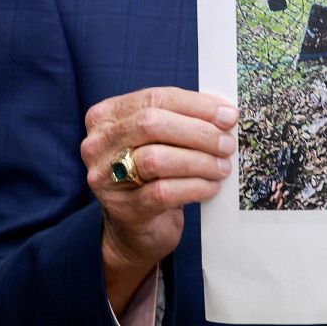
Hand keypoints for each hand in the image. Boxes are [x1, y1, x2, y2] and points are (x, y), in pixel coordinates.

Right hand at [81, 87, 237, 314]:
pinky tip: (212, 186)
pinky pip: (163, 192)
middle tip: (227, 144)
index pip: (155, 98)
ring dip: (200, 161)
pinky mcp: (123, 208)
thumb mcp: (162, 140)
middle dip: (199, 132)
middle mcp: (98, 143)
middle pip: (152, 124)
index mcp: (107, 116)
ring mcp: (106, 177)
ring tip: (223, 167)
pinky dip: (195, 187)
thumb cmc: (155, 174)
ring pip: (156, 159)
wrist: (137, 227)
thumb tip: (225, 114)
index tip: (228, 115)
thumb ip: (183, 120)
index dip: (196, 105)